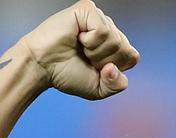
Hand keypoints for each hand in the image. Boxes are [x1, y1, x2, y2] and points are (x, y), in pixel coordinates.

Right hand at [18, 0, 139, 100]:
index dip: (115, 69)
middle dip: (104, 62)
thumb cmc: (67, 74)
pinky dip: (90, 42)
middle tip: (85, 59)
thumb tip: (114, 68)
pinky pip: (103, 31)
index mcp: (114, 46)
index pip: (132, 58)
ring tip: (80, 49)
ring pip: (115, 40)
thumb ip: (116, 85)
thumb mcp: (98, 89)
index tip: (95, 70)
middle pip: (125, 49)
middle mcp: (109, 29)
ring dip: (95, 53)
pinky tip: (77, 38)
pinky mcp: (88, 9)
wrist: (43, 67)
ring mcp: (99, 17)